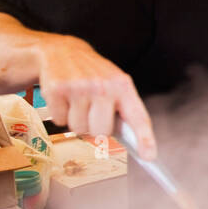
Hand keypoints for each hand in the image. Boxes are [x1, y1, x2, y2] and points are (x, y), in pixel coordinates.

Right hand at [36, 35, 156, 158]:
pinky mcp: (57, 89)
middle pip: (102, 132)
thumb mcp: (114, 85)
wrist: (63, 51)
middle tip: (92, 110)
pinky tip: (64, 98)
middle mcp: (103, 86)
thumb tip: (135, 143)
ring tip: (78, 101)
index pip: (138, 117)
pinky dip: (60, 114)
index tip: (150, 156)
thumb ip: (124, 110)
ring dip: (76, 120)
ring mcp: (79, 87)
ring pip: (79, 129)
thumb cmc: (94, 76)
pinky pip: (60, 121)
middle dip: (95, 127)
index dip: (145, 138)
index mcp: (123, 86)